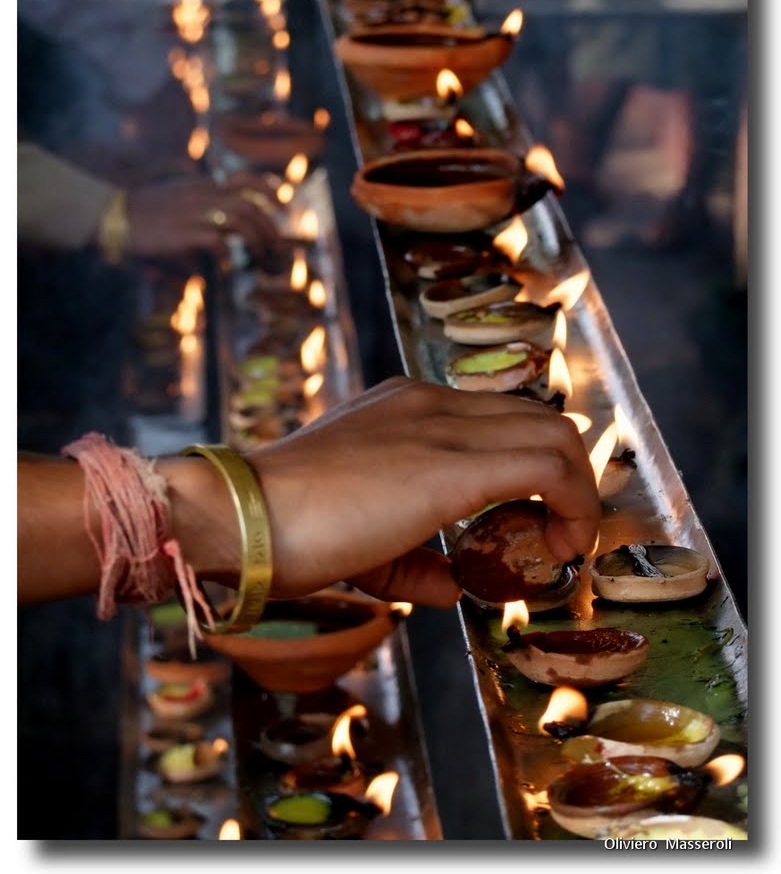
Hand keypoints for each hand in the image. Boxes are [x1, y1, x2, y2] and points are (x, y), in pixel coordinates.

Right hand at [124, 175, 280, 260]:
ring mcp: (192, 214)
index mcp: (202, 187)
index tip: (283, 204)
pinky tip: (226, 266)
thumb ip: (200, 209)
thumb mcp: (176, 201)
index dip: (269, 191)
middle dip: (270, 227)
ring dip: (257, 240)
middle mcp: (201, 196)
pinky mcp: (181, 233)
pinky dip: (227, 255)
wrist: (110, 216)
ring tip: (260, 257)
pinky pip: (216, 242)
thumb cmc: (143, 214)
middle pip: (249, 205)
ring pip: (240, 219)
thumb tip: (221, 233)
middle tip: (275, 246)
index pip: (245, 181)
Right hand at [244, 377, 600, 606]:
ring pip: (555, 436)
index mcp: (408, 406)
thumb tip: (454, 588)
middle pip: (541, 420)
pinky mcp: (451, 466)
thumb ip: (411, 562)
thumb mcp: (361, 542)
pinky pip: (546, 469)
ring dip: (576, 493)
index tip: (538, 519)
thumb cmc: (287, 528)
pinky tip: (560, 550)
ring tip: (561, 546)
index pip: (501, 418)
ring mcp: (443, 427)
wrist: (241, 517)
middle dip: (568, 477)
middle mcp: (432, 403)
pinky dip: (573, 508)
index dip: (537, 466)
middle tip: (559, 534)